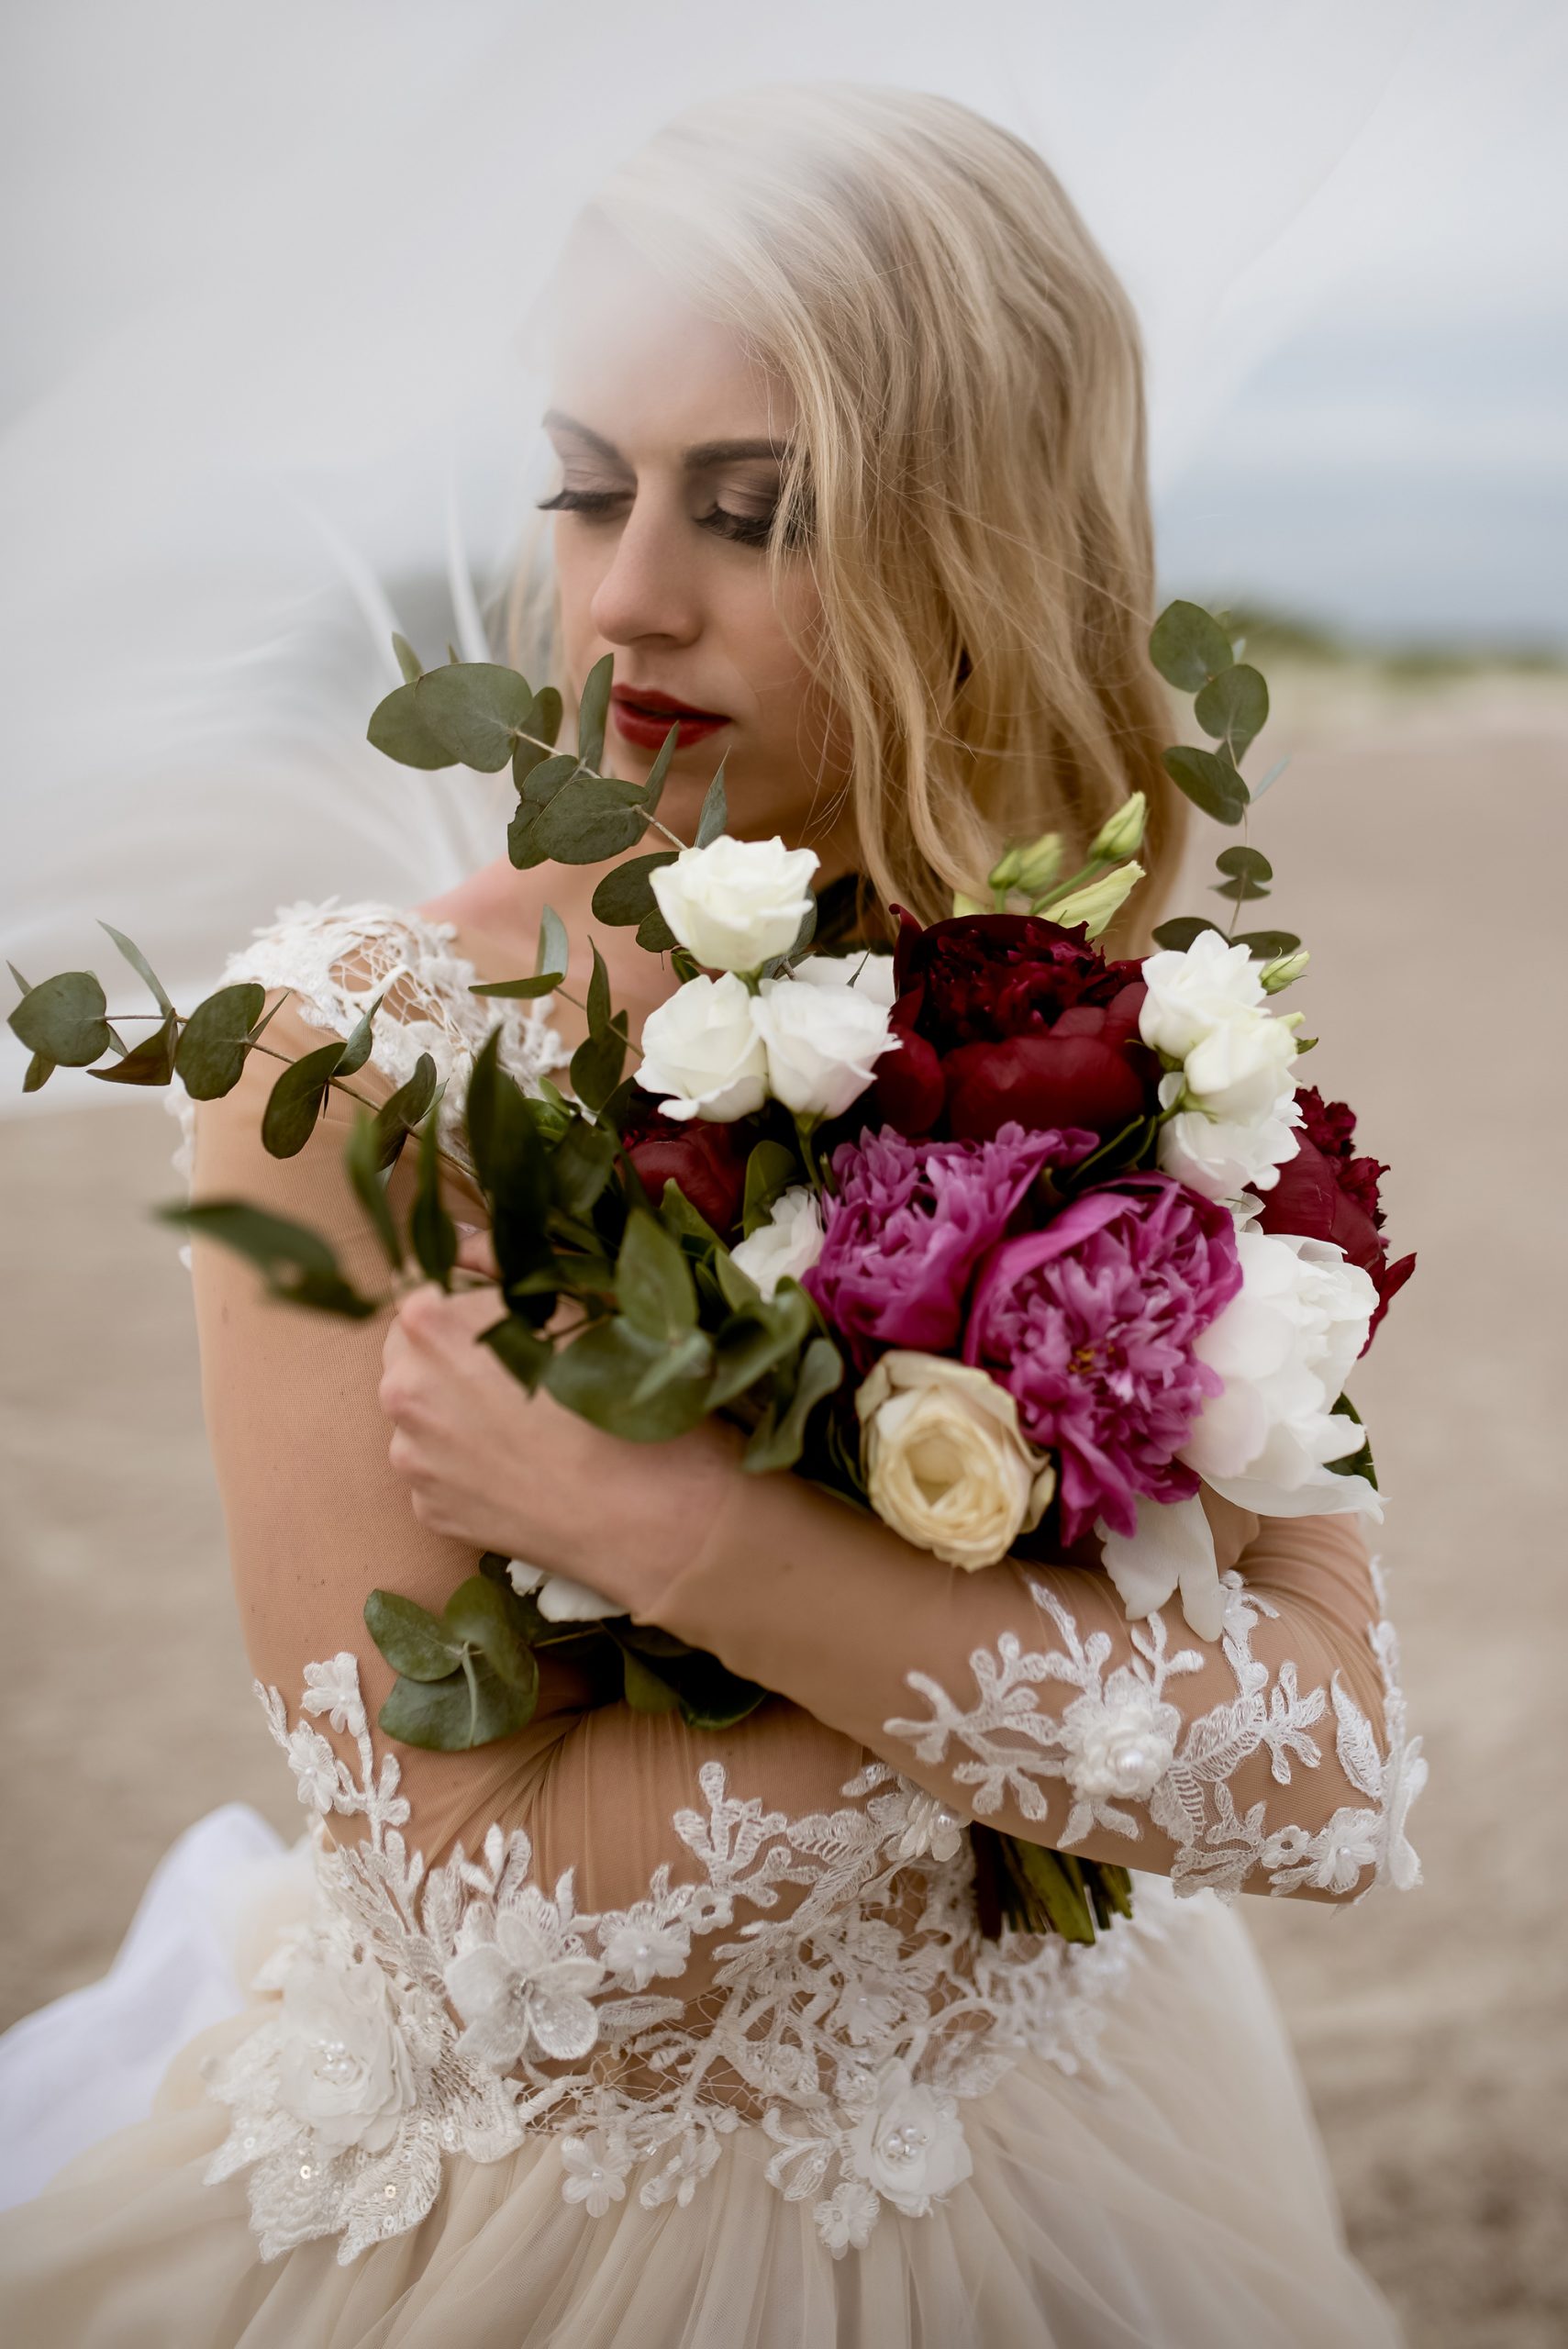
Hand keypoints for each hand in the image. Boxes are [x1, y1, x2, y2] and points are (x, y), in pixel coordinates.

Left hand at [378, 1284, 742, 1614]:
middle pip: (410, 1353)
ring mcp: (412, 1457)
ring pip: (421, 1417)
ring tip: (524, 1427)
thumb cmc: (619, 1389)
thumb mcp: (572, 1297)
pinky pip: (439, 1473)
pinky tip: (521, 1470)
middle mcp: (402, 1388)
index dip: (460, 1298)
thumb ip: (499, 1261)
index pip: (416, 1286)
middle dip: (449, 1355)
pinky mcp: (428, 1510)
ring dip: (455, 1413)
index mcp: (430, 1322)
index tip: (500, 1316)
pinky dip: (468, 1467)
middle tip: (515, 1372)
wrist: (644, 1509)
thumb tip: (460, 1247)